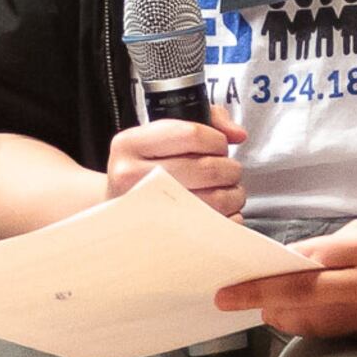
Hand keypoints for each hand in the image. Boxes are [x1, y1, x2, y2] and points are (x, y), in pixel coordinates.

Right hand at [106, 108, 247, 218]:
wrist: (119, 204)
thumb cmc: (148, 167)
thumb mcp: (163, 133)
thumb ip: (208, 120)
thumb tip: (237, 134)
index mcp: (130, 144)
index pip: (191, 134)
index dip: (216, 140)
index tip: (219, 147)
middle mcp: (131, 176)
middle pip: (206, 168)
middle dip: (230, 169)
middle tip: (229, 171)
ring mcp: (146, 210)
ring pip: (214, 199)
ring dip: (233, 193)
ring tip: (228, 190)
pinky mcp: (163, 236)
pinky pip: (214, 227)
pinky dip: (229, 218)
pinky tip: (220, 211)